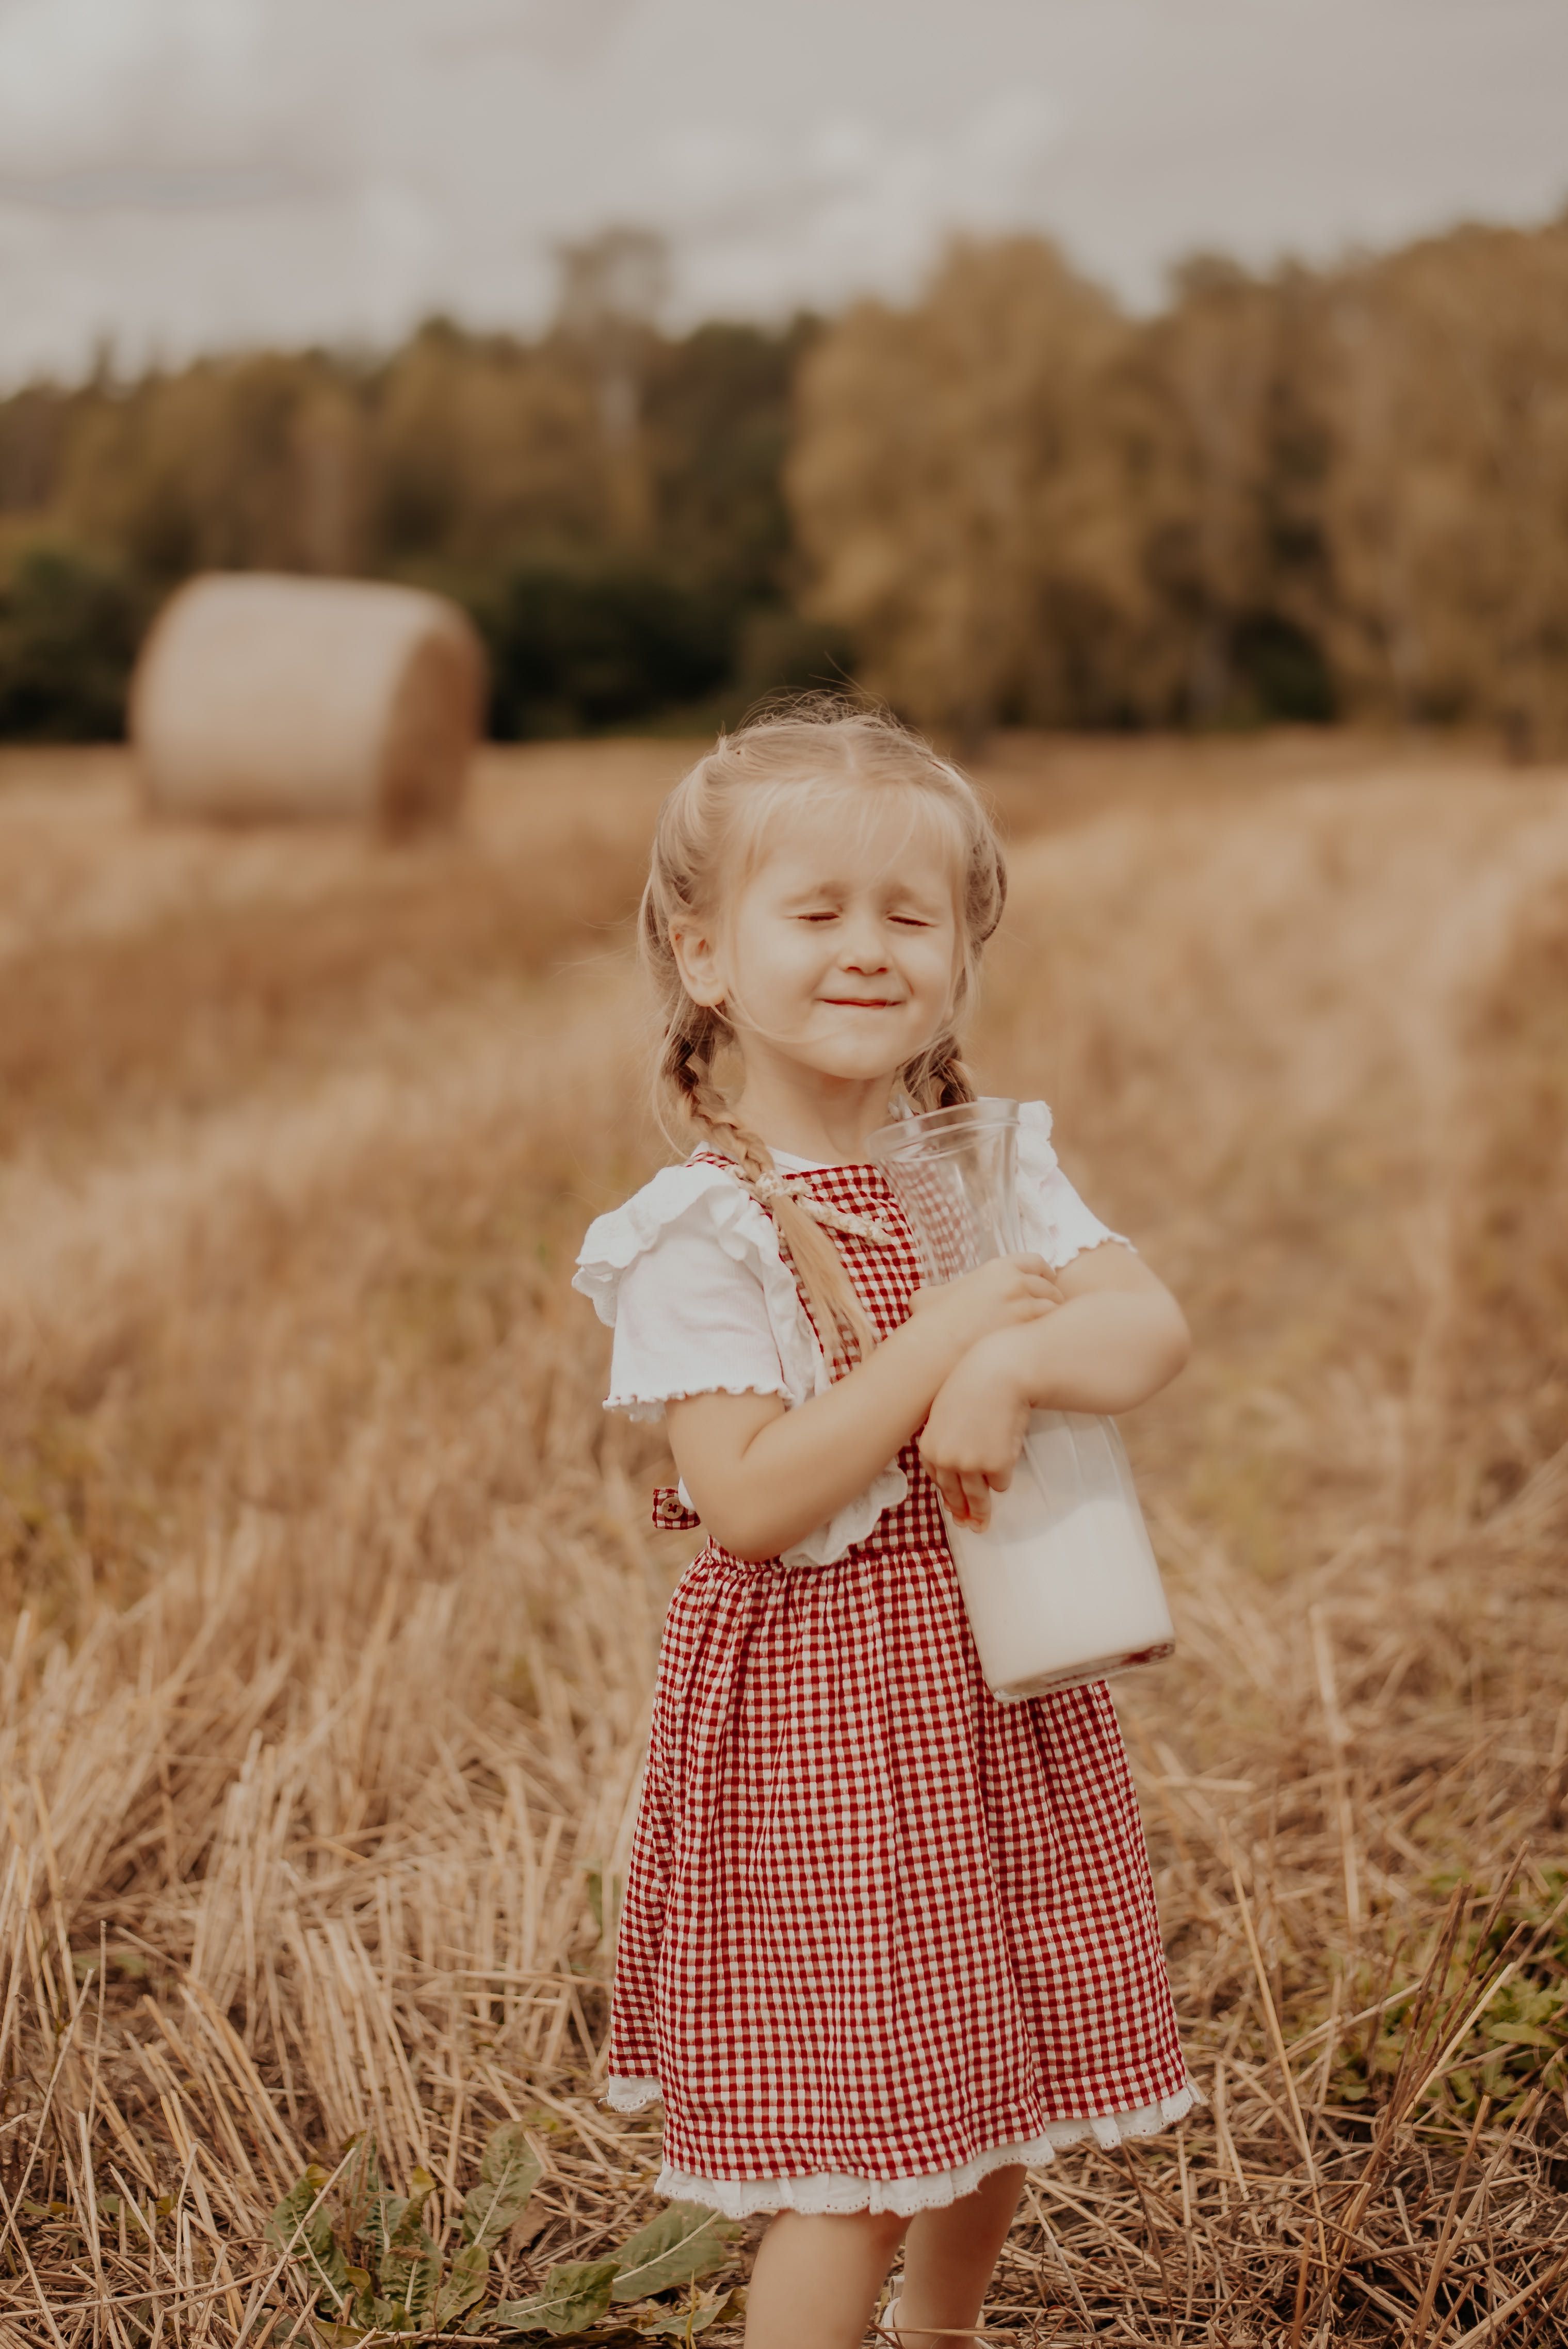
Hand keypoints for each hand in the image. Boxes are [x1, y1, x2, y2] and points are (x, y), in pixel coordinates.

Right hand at [907, 1254, 1061, 1370]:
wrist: (935, 1345)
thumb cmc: (931, 1322)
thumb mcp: (931, 1294)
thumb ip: (943, 1290)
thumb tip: (929, 1297)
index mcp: (997, 1268)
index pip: (1036, 1262)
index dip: (1044, 1273)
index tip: (1046, 1282)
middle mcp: (1015, 1282)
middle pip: (1049, 1285)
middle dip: (1052, 1296)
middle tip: (1049, 1308)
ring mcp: (1023, 1305)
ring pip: (1055, 1306)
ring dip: (1054, 1316)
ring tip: (1050, 1328)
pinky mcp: (1027, 1329)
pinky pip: (1052, 1325)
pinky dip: (1051, 1331)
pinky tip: (1044, 1341)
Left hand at [919, 1329, 1034, 1528]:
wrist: (997, 1373)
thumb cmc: (974, 1387)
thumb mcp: (947, 1414)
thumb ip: (947, 1442)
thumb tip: (954, 1472)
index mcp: (929, 1448)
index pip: (937, 1480)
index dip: (948, 1496)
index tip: (954, 1509)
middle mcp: (946, 1460)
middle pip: (955, 1495)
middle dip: (964, 1513)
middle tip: (971, 1527)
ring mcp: (970, 1465)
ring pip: (979, 1496)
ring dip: (983, 1509)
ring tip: (983, 1524)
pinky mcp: (995, 1465)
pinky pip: (1001, 1482)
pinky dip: (1004, 1474)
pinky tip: (1006, 1456)